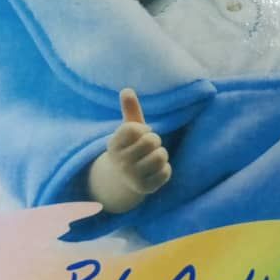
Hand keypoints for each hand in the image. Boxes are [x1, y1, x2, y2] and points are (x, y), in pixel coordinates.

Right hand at [87, 88, 171, 212]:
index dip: (142, 129)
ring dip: (161, 154)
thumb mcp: (128, 130)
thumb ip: (130, 110)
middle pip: (151, 141)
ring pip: (161, 156)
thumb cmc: (130, 147)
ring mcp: (132, 177)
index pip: (135, 129)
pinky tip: (155, 171)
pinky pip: (166, 172)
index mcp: (113, 145)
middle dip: (154, 141)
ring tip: (152, 157)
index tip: (139, 134)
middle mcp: (120, 162)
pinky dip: (164, 169)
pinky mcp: (145, 189)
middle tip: (148, 147)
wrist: (123, 179)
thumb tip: (127, 90)